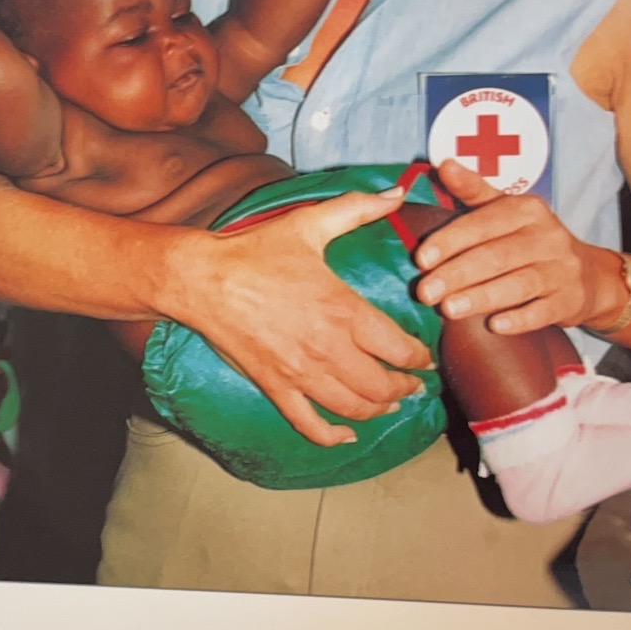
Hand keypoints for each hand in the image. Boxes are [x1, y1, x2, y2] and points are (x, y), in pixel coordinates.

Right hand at [171, 187, 435, 446]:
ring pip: (354, 408)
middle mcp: (329, 348)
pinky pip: (309, 424)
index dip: (420, 359)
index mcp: (344, 310)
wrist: (203, 279)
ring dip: (379, 411)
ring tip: (390, 406)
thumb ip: (358, 208)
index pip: (400, 348)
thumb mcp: (310, 223)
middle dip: (406, 389)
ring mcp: (302, 373)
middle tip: (414, 385)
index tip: (427, 360)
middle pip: (383, 386)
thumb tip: (396, 193)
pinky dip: (332, 436)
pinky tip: (347, 435)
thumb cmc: (257, 250)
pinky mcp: (276, 387)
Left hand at [412, 160, 622, 335]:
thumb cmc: (532, 240)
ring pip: (518, 284)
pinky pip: (543, 311)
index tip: (421, 259)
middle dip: (457, 274)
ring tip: (448, 310)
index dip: (450, 241)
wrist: (588, 275)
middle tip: (425, 292)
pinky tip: (495, 327)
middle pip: (496, 256)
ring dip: (481, 297)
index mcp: (526, 210)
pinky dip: (520, 320)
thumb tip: (442, 164)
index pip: (483, 224)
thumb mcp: (507, 210)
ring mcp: (561, 269)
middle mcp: (547, 236)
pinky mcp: (569, 300)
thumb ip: (473, 190)